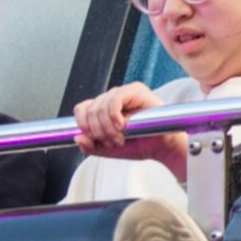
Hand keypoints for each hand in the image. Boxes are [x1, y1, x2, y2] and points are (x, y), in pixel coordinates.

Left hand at [73, 81, 187, 176]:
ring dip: (108, 128)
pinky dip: (114, 115)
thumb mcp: (109, 150)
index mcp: (104, 109)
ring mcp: (124, 92)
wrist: (162, 148)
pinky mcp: (135, 90)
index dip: (83, 124)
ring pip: (100, 106)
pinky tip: (122, 126)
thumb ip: (91, 146)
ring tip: (120, 138)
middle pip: (90, 109)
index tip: (93, 138)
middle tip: (113, 142)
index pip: (82, 108)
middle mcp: (112, 98)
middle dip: (98, 131)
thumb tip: (78, 138)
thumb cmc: (140, 145)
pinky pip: (114, 99)